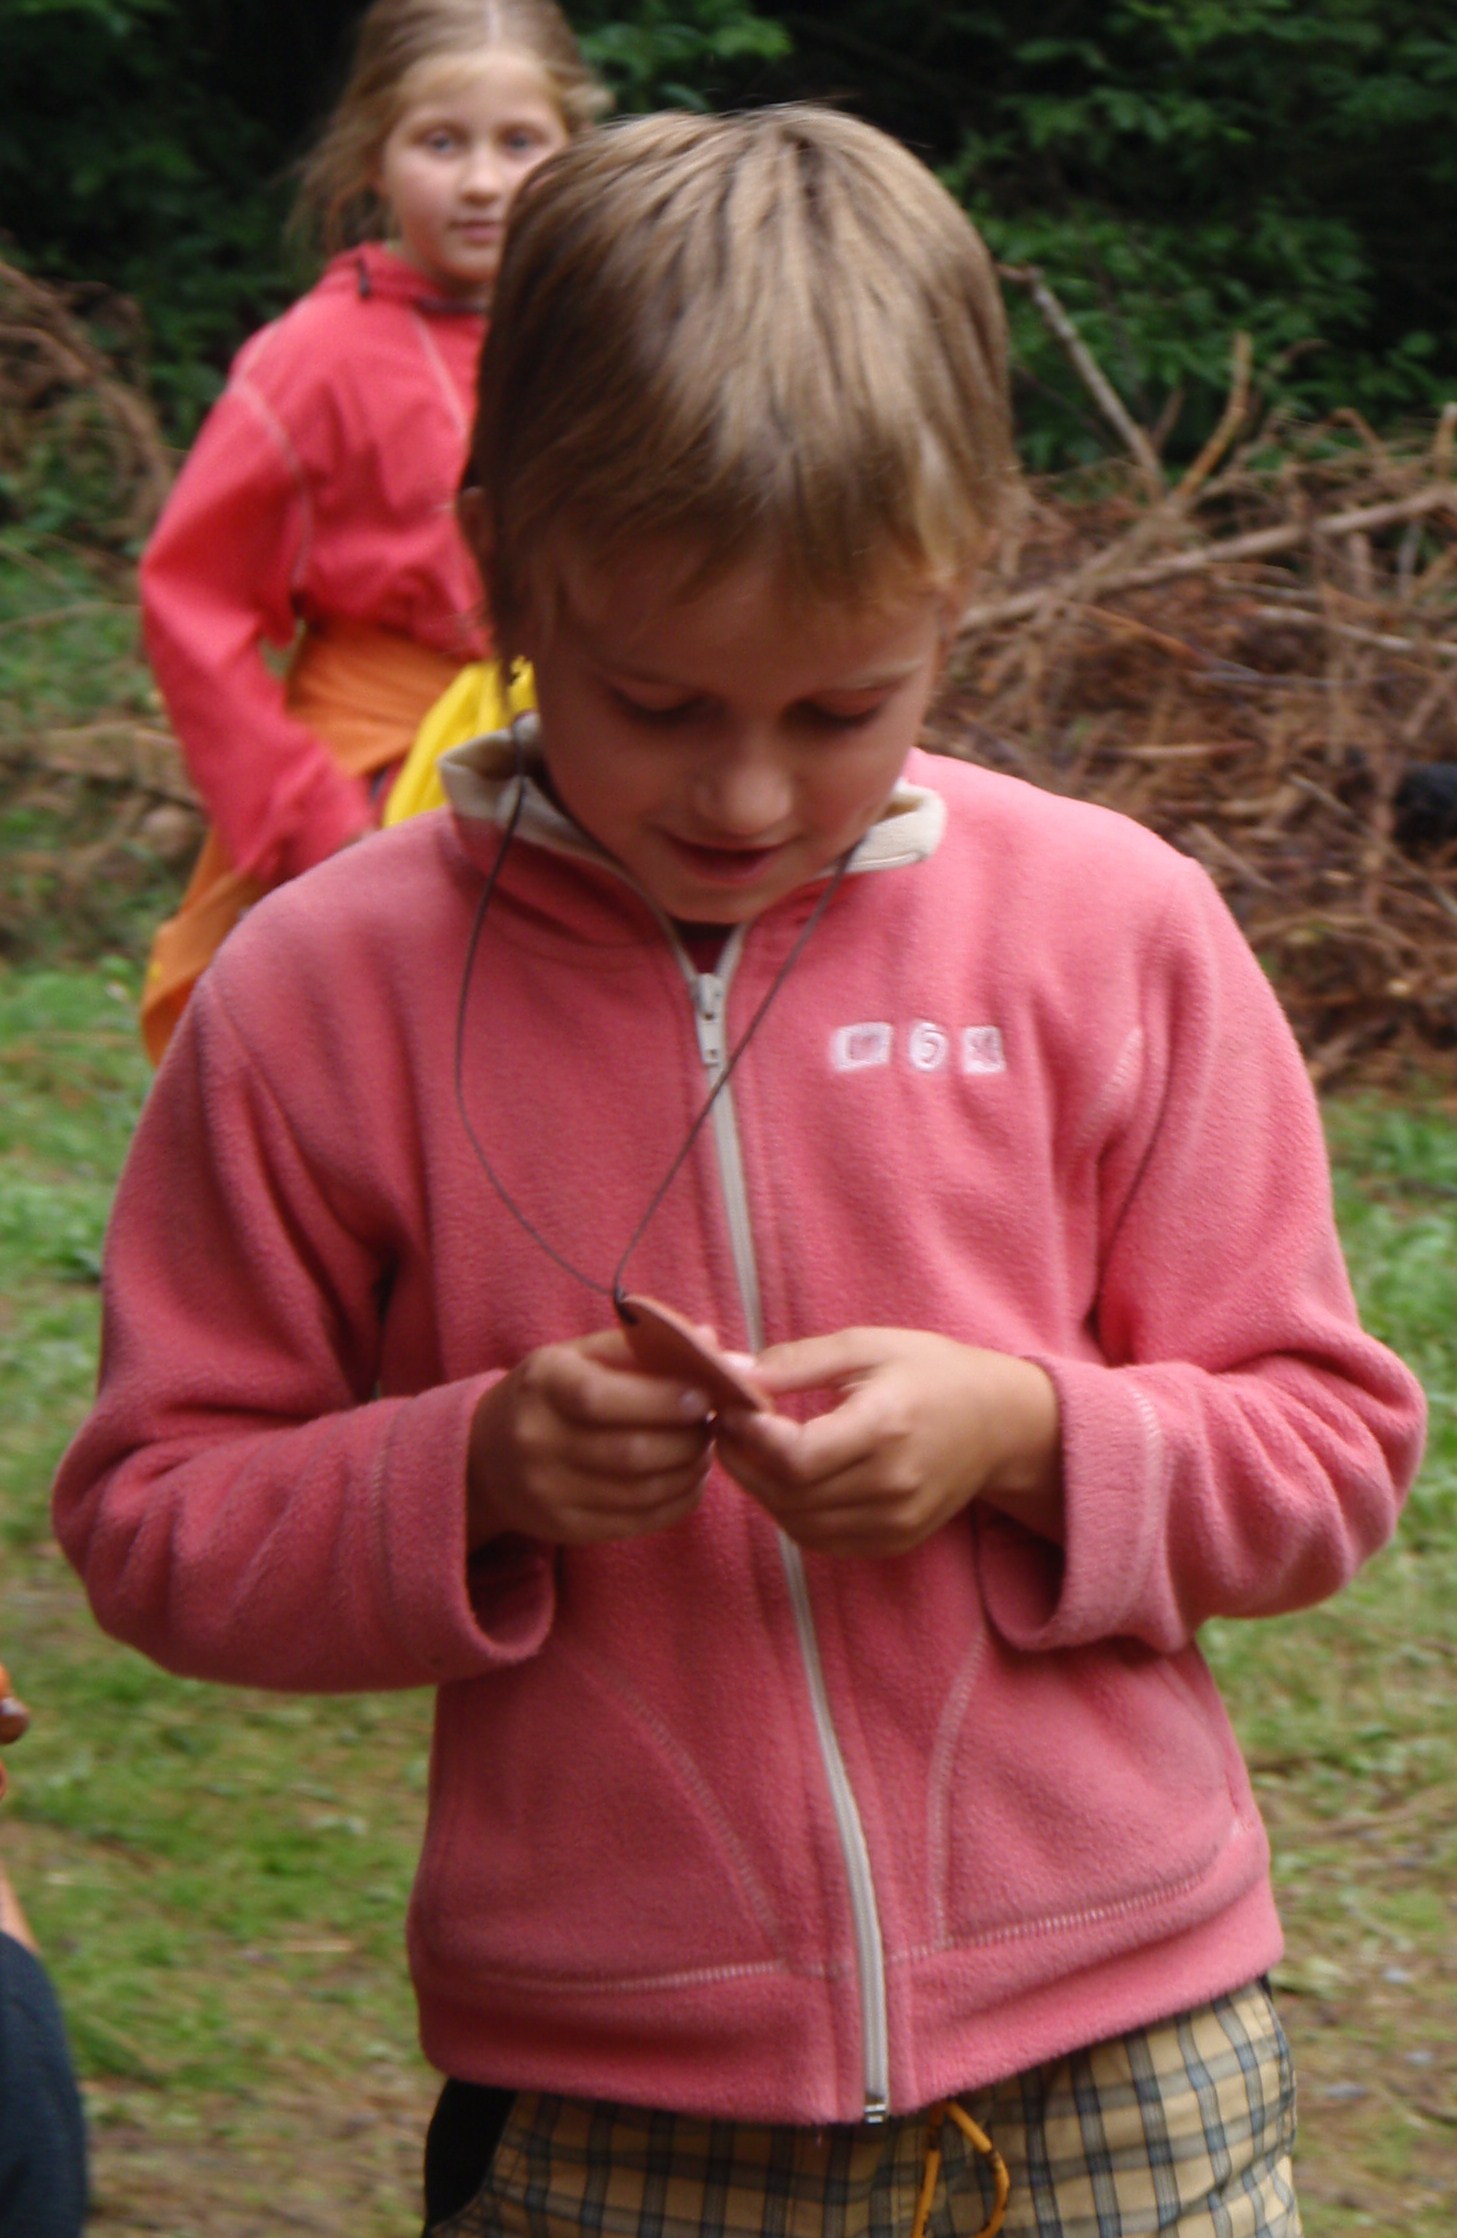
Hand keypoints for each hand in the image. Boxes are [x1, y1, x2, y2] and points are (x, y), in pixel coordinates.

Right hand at [467, 1326, 714, 1549]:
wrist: (487, 1457)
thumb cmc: (551, 1394)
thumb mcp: (581, 1356)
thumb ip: (644, 1347)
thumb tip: (714, 1344)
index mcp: (542, 1385)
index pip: (601, 1397)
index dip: (661, 1399)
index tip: (703, 1396)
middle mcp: (537, 1441)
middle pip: (630, 1452)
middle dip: (688, 1439)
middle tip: (713, 1424)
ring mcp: (548, 1492)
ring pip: (641, 1492)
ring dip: (689, 1471)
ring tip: (703, 1449)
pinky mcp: (565, 1530)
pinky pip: (637, 1522)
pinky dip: (677, 1502)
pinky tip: (689, 1480)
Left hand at [715, 1327, 1061, 1556]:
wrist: (998, 1421)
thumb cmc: (931, 1372)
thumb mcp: (867, 1346)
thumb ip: (798, 1361)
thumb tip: (735, 1375)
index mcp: (885, 1426)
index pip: (797, 1457)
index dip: (750, 1438)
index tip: (732, 1410)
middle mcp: (893, 1483)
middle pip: (790, 1494)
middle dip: (743, 1463)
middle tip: (727, 1430)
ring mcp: (897, 1519)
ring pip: (798, 1524)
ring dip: (762, 1492)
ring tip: (752, 1453)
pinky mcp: (896, 1539)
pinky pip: (822, 1540)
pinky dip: (792, 1514)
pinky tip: (787, 1480)